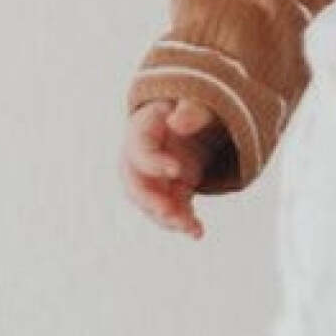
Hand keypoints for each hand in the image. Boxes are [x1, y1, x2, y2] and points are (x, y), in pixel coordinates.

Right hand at [121, 99, 226, 238]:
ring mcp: (154, 177)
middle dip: (150, 200)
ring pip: (152, 204)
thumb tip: (177, 122)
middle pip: (135, 183)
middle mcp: (141, 157)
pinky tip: (197, 232)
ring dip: (169, 218)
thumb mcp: (199, 103)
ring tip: (192, 228)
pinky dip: (183, 222)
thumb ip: (192, 111)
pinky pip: (171, 210)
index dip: (153, 163)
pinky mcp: (170, 190)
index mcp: (143, 129)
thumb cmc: (196, 106)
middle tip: (169, 212)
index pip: (139, 149)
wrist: (200, 119)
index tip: (177, 170)